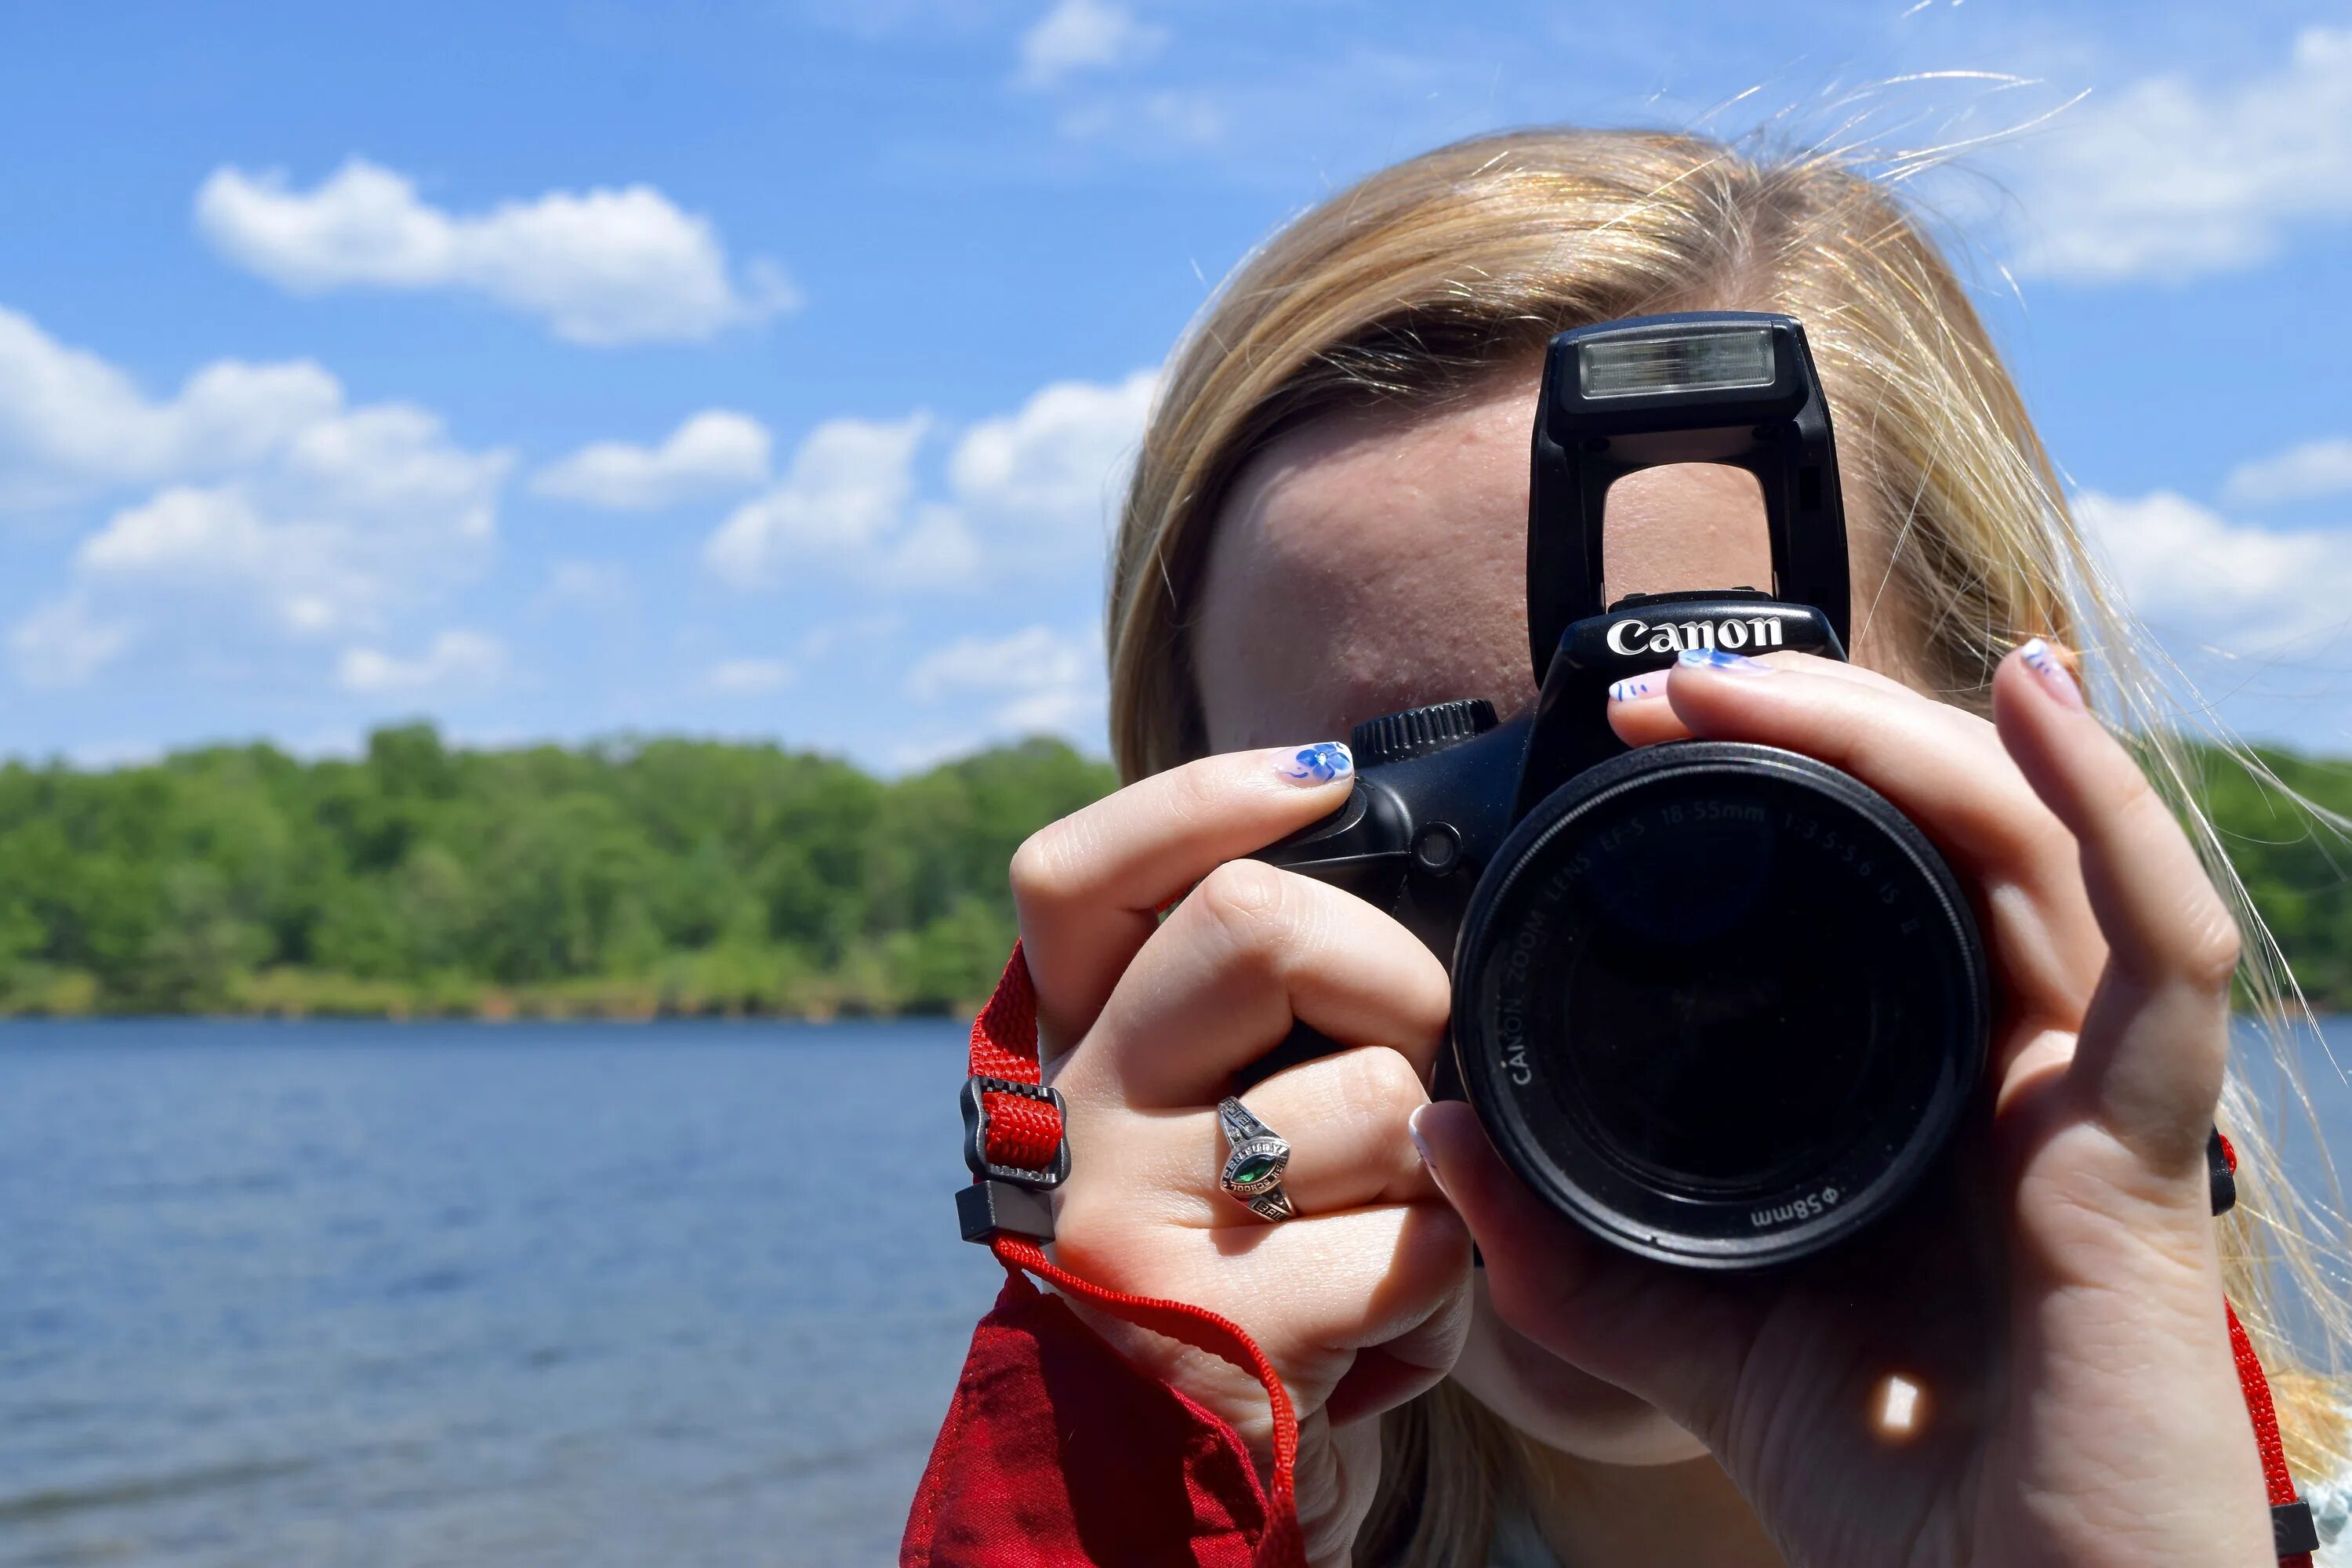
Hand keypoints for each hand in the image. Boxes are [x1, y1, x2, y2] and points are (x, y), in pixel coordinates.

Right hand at [1012, 745, 1474, 1567]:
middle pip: (1252, 925)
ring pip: (1371, 1097)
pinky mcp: (1209, 1327)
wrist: (1179, 1502)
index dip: (1201, 798)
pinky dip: (1446, 1285)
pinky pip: (1412, 1242)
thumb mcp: (1215, 1129)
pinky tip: (1390, 1325)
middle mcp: (1070, 1121)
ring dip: (1435, 1169)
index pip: (1074, 875)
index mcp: (1067, 1051)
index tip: (1325, 777)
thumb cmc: (1237, 1279)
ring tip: (1388, 1235)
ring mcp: (1123, 1221)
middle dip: (1396, 973)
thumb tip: (1407, 874)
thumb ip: (1256, 1017)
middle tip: (1424, 1050)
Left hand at [1414, 644, 2274, 1567]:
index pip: (1868, 872)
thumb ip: (1562, 1243)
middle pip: (1945, 826)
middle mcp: (2010, 1057)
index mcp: (1914, 1081)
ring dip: (1908, 734)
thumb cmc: (1879, 1487)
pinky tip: (2038, 699)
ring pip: (2033, 845)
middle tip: (1667, 685)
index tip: (1633, 730)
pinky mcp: (2144, 1141)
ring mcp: (2087, 1086)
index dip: (1770, 777)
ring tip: (1771, 671)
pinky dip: (2111, 807)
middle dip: (1812, 727)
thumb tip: (1436, 1129)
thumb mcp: (1683, 1331)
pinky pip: (2156, 946)